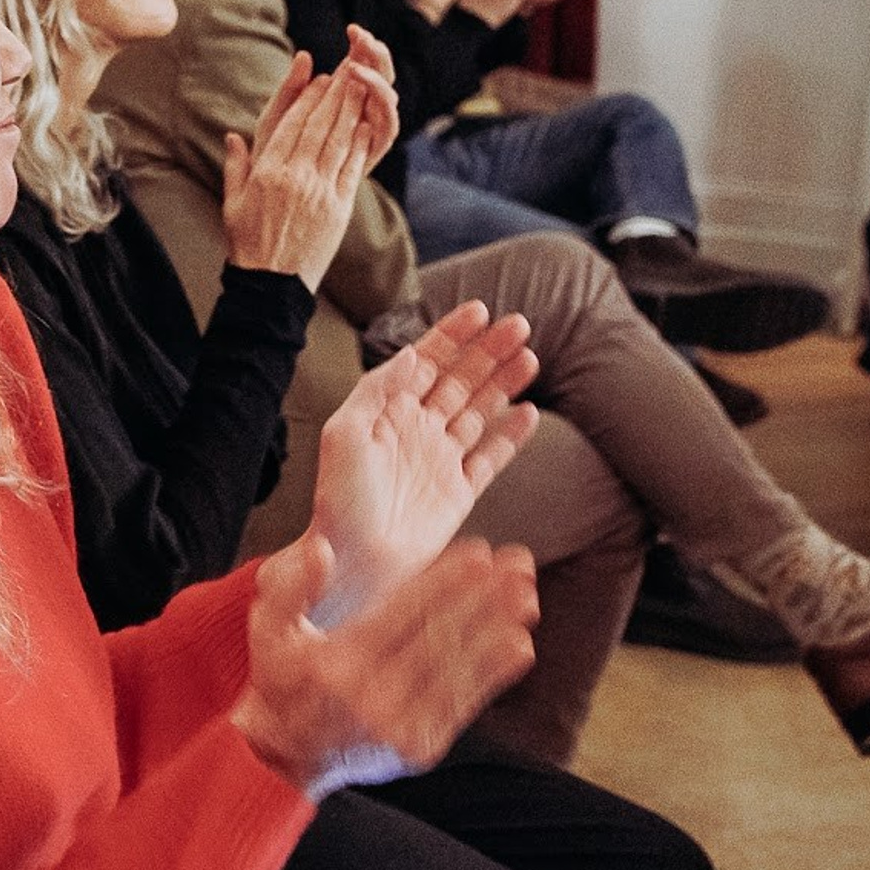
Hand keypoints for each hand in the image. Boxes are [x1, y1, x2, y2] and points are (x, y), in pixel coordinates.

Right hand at [220, 30, 400, 289]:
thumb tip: (233, 137)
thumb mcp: (232, 203)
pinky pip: (352, 168)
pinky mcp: (339, 207)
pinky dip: (360, 143)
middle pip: (318, 125)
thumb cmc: (248, 244)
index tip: (318, 77)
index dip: (306, 97)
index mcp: (267, 172)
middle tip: (348, 70)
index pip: (290, 124)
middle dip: (334, 95)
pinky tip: (367, 125)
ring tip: (361, 87)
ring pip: (338, 141)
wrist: (271, 285)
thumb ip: (235, 167)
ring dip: (351, 111)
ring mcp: (320, 191)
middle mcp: (295, 177)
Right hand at [233, 531, 538, 796]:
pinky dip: (494, 674)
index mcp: (338, 663)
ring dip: (499, 629)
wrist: (283, 757)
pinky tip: (519, 644)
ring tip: (529, 595)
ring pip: (459, 669)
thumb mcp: (267, 630)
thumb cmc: (280, 681)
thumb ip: (290, 588)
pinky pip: (464, 705)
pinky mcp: (420, 748)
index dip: (445, 582)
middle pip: (440, 637)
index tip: (480, 552)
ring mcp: (400, 728)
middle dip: (485, 596)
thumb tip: (322, 549)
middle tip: (520, 563)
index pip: (402, 614)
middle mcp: (372, 697)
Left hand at [309, 299, 539, 624]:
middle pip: (460, 379)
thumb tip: (411, 353)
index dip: (451, 335)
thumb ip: (378, 389)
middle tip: (519, 324)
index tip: (480, 309)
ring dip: (504, 383)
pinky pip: (491, 457)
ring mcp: (440, 460)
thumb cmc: (339, 500)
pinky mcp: (460, 493)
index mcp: (387, 412)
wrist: (352, 560)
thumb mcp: (345, 433)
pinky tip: (529, 412)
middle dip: (488, 351)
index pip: (425, 362)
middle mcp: (417, 430)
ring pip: (480, 410)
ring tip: (529, 356)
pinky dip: (511, 436)